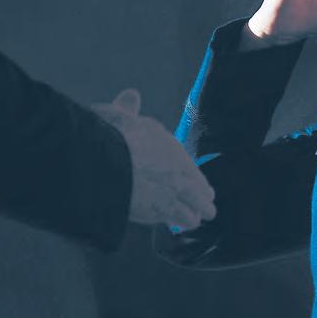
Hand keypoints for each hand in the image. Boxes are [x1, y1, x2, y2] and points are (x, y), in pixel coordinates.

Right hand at [92, 89, 215, 229]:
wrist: (109, 164)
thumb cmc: (111, 138)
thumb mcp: (120, 116)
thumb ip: (128, 108)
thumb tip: (131, 94)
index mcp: (168, 144)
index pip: (186, 162)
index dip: (191, 172)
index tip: (193, 177)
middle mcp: (177, 166)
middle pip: (198, 184)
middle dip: (202, 194)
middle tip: (207, 202)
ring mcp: (174, 189)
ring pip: (195, 203)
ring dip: (197, 210)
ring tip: (201, 216)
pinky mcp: (164, 209)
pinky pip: (182, 217)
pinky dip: (184, 219)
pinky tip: (187, 223)